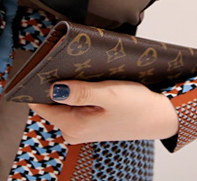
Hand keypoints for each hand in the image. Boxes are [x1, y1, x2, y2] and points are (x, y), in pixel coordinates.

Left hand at [28, 80, 177, 143]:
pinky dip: (77, 91)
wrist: (158, 116)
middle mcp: (72, 131)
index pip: (39, 104)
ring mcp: (79, 128)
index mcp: (73, 126)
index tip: (46, 65)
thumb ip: (81, 92)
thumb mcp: (110, 95)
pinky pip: (72, 104)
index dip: (39, 83)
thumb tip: (54, 88)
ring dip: (68, 86)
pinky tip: (90, 83)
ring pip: (61, 101)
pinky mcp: (87, 122)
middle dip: (56, 82)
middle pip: (49, 101)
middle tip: (71, 65)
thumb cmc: (137, 106)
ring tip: (85, 74)